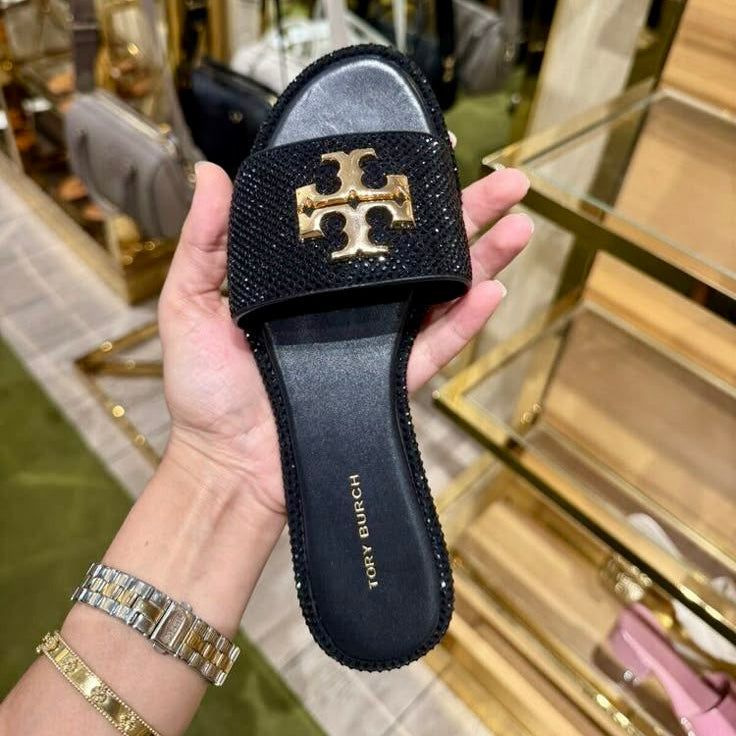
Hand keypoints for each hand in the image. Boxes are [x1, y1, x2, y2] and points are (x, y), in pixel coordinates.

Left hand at [158, 160, 531, 518]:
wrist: (227, 463)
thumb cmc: (205, 391)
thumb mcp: (191, 303)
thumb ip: (205, 242)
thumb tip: (211, 172)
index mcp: (309, 281)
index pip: (362, 225)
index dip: (398, 191)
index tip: (428, 157)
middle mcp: (351, 305)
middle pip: (417, 253)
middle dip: (465, 216)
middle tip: (508, 184)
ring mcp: (375, 343)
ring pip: (438, 295)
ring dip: (482, 260)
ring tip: (518, 225)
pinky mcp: (388, 382)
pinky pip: (431, 348)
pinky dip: (463, 321)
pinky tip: (490, 288)